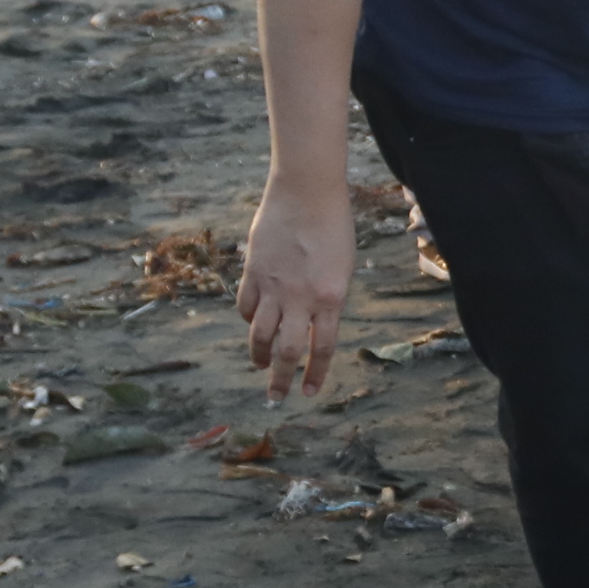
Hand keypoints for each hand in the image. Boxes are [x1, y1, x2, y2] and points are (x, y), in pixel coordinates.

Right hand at [237, 176, 356, 400]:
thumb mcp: (343, 267)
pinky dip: (247, 320)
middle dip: (280, 378)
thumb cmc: (334, 224)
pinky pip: (245, 307)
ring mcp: (273, 286)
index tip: (310, 392)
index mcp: (330, 298)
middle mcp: (299, 298)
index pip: (321, 348)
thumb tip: (315, 320)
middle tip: (276, 396)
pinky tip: (252, 324)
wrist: (306, 191)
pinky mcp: (252, 272)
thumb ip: (329, 297)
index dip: (315, 373)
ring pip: (258, 334)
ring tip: (260, 366)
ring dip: (258, 355)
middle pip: (286, 350)